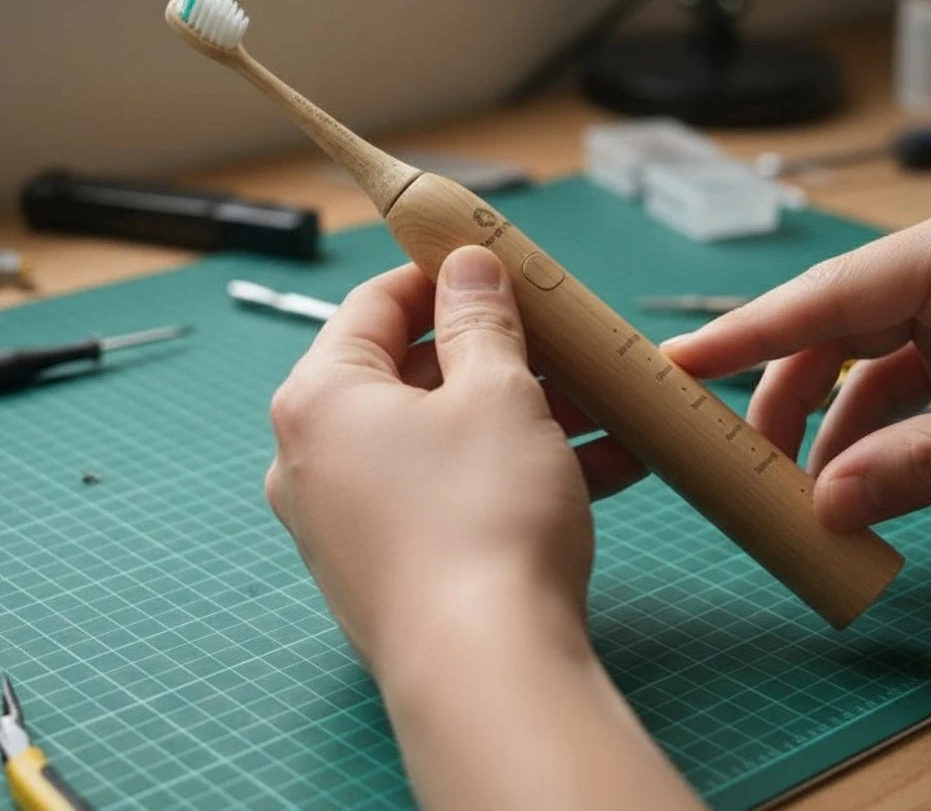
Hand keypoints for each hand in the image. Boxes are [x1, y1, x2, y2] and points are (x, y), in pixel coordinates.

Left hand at [266, 247, 701, 810]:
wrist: (486, 672)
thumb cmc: (482, 511)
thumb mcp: (495, 392)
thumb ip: (480, 319)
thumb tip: (467, 266)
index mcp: (321, 398)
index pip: (373, 304)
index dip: (437, 274)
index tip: (493, 263)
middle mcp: (318, 457)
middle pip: (411, 374)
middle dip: (496, 352)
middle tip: (558, 337)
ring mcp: (351, 520)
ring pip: (443, 438)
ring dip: (521, 413)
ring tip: (599, 401)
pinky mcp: (393, 566)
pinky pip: (452, 493)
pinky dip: (514, 470)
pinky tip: (605, 463)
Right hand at [664, 187, 930, 531]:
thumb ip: (927, 462)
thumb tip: (828, 508)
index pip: (830, 292)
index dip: (745, 331)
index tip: (675, 362)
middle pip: (835, 323)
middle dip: (786, 392)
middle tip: (736, 454)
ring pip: (860, 354)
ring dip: (825, 419)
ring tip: (793, 484)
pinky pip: (899, 378)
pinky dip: (871, 427)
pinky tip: (848, 475)